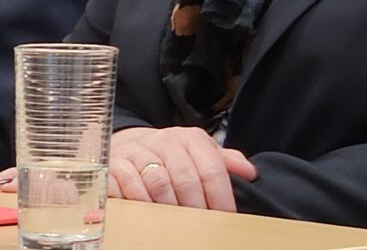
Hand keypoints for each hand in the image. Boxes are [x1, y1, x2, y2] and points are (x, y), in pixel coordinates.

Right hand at [107, 126, 257, 210]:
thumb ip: (224, 162)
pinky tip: (149, 212)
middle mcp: (163, 141)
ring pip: (158, 182)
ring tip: (176, 224)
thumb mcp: (199, 154)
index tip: (225, 218)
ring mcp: (138, 151)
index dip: (221, 197)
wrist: (132, 145)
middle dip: (196, 208)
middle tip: (201, 228)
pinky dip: (140, 201)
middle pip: (186, 178)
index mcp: (189, 138)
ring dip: (169, 207)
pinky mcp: (116, 164)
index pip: (211, 168)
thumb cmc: (172, 156)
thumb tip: (250, 172)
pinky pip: (128, 184)